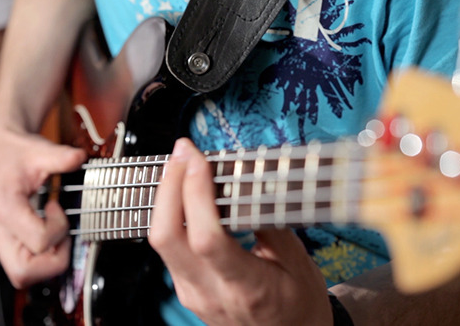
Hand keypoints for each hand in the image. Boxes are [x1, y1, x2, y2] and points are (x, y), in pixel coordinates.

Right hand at [0, 117, 85, 287]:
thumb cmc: (16, 151)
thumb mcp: (39, 149)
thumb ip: (60, 156)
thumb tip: (79, 158)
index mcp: (4, 208)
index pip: (38, 241)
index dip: (58, 229)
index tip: (58, 207)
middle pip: (24, 273)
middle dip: (54, 259)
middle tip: (62, 234)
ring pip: (22, 276)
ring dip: (48, 261)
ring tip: (56, 233)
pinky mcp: (4, 241)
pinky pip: (23, 266)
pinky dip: (41, 259)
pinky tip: (48, 235)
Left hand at [149, 138, 332, 324]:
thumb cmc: (299, 307)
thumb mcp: (297, 263)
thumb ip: (268, 222)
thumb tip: (244, 181)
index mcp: (245, 288)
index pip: (206, 238)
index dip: (195, 193)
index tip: (197, 159)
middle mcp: (209, 292)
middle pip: (165, 237)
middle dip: (168, 186)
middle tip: (182, 153)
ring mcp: (191, 292)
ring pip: (161, 240)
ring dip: (166, 197)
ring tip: (183, 165)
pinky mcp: (185, 288)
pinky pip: (168, 246)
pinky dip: (171, 214)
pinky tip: (184, 193)